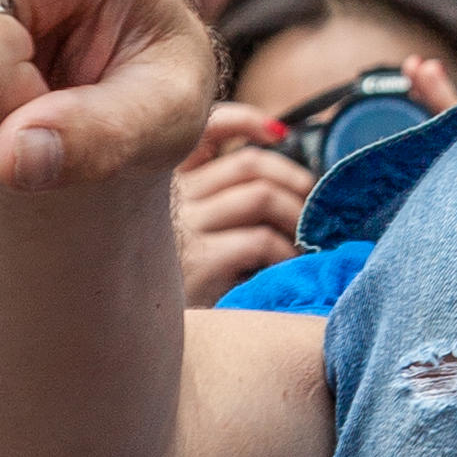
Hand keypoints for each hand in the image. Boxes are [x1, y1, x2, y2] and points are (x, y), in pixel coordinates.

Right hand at [172, 105, 316, 306]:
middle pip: (250, 164)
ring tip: (306, 238)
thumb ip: (218, 202)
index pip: (203, 128)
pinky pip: (261, 240)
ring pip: (261, 195)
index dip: (246, 120)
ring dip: (297, 215)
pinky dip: (286, 252)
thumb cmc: (177, 287)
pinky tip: (288, 266)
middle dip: (294, 180)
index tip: (279, 132)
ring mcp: (184, 227)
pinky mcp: (199, 261)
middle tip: (314, 204)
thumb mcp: (186, 236)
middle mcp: (171, 198)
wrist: (141, 336)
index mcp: (167, 184)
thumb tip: (283, 181)